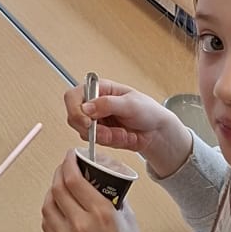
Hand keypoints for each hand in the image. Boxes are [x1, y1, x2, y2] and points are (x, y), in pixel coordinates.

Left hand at [41, 151, 143, 231]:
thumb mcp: (127, 216)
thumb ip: (114, 195)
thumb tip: (102, 177)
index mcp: (100, 213)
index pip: (74, 179)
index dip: (69, 162)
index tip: (71, 155)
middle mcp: (81, 223)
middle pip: (59, 188)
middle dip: (59, 171)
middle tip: (65, 166)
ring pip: (48, 204)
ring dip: (52, 190)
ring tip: (59, 186)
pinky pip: (47, 221)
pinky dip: (49, 209)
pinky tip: (57, 205)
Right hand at [63, 78, 192, 179]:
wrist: (156, 131)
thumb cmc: (147, 110)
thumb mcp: (130, 104)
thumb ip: (107, 104)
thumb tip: (86, 107)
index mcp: (99, 89)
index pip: (73, 96)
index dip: (75, 109)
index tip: (87, 121)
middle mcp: (94, 104)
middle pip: (74, 117)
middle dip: (91, 128)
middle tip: (107, 131)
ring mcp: (96, 120)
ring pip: (84, 132)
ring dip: (104, 136)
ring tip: (121, 132)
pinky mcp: (99, 135)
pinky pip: (95, 142)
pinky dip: (110, 141)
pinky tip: (122, 136)